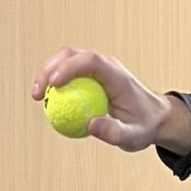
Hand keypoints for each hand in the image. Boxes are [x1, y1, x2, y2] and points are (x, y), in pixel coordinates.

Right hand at [30, 47, 190, 153]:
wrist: (154, 117)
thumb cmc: (145, 126)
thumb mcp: (133, 136)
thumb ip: (114, 132)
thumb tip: (90, 124)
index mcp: (116, 75)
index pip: (89, 61)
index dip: (69, 67)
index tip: (53, 84)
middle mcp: (105, 66)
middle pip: (71, 55)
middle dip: (49, 69)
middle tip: (36, 94)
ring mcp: (97, 69)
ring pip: (66, 61)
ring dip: (47, 74)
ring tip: (37, 98)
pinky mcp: (90, 77)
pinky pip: (69, 75)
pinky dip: (55, 84)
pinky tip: (46, 101)